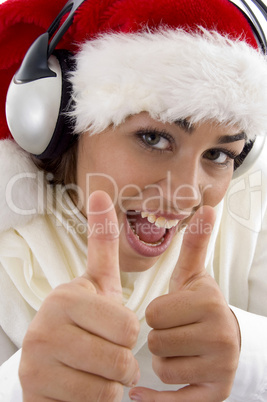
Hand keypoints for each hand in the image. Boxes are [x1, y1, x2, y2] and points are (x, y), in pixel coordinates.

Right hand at [19, 191, 139, 401]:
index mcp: (66, 298)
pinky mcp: (36, 395)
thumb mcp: (96, 282)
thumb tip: (101, 192)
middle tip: (107, 352)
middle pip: (121, 359)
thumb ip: (102, 241)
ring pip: (108, 388)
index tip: (114, 329)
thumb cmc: (84, 319)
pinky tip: (83, 387)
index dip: (130, 333)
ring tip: (97, 369)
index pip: (129, 326)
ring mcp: (36, 366)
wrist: (50, 359)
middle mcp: (44, 329)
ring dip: (112, 384)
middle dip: (123, 361)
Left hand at [129, 206, 240, 401]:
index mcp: (210, 303)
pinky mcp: (216, 394)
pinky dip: (155, 400)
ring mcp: (221, 368)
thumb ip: (195, 243)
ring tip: (176, 351)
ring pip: (163, 369)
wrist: (225, 339)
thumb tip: (207, 207)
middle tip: (172, 333)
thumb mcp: (194, 275)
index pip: (155, 313)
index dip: (156, 313)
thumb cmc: (198, 306)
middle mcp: (222, 336)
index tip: (169, 312)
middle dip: (158, 337)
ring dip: (162, 361)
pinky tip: (142, 395)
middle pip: (157, 341)